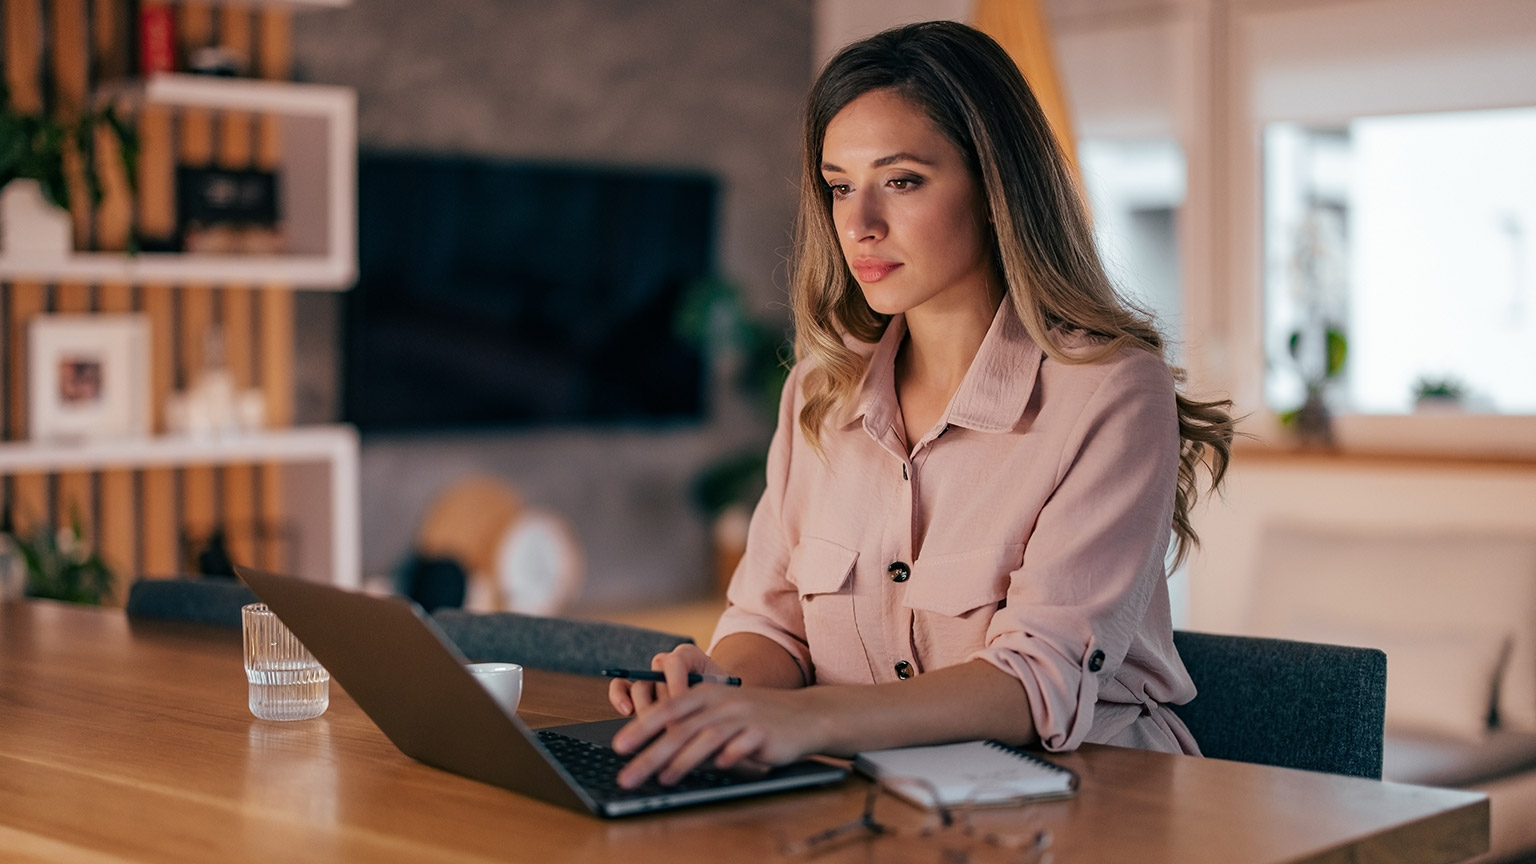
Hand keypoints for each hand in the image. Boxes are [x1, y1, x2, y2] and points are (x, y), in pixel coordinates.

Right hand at [607, 643, 727, 716]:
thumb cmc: (722, 694)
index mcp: (688, 655)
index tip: (683, 709)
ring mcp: (650, 676)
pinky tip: (626, 711)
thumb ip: (714, 695)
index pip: (676, 663)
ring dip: (644, 708)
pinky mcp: (637, 689)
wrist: (717, 698)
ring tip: (651, 726)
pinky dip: (618, 697)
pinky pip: (621, 687)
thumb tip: (704, 712)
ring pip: (639, 687)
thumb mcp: (723, 691)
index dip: (677, 686)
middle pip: (655, 679)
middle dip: (662, 706)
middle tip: (670, 727)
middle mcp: (666, 662)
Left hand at [609, 682, 826, 788]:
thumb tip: (656, 755)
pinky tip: (718, 767)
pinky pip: (742, 744)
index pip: (667, 709)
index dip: (641, 727)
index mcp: (706, 694)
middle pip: (680, 728)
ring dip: (683, 760)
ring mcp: (742, 716)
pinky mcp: (763, 732)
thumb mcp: (720, 715)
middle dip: (651, 753)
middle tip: (629, 774)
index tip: (619, 748)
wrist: (803, 716)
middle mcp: (721, 702)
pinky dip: (729, 755)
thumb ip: (691, 729)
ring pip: (706, 737)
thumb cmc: (754, 718)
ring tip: (663, 779)